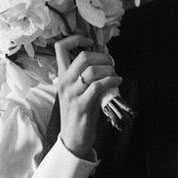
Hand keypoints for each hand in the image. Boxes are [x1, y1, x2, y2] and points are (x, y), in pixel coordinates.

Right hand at [55, 35, 121, 159]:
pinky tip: (118, 83)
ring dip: (110, 70)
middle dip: (103, 57)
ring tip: (116, 76)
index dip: (75, 39)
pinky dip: (112, 81)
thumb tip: (105, 59)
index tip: (89, 41)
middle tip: (111, 64)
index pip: (60, 48)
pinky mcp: (82, 105)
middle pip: (83, 57)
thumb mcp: (78, 90)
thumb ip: (86, 75)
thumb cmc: (79, 112)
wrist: (73, 138)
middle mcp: (64, 82)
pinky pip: (98, 86)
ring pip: (93, 70)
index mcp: (61, 76)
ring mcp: (72, 94)